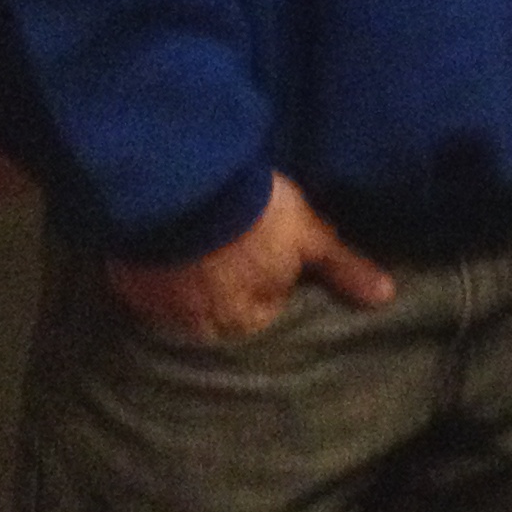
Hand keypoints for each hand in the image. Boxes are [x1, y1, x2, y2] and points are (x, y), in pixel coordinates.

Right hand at [104, 173, 393, 342]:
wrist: (184, 182)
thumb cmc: (257, 212)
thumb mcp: (309, 235)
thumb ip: (343, 269)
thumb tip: (385, 298)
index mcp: (245, 321)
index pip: (265, 312)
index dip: (269, 282)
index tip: (265, 256)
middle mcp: (198, 329)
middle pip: (220, 313)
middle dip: (226, 288)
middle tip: (231, 250)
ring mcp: (156, 310)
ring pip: (180, 304)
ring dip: (188, 283)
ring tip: (198, 249)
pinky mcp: (126, 286)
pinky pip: (144, 289)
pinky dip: (155, 273)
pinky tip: (166, 249)